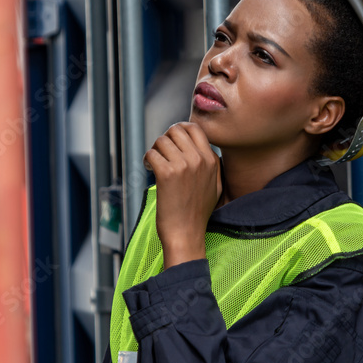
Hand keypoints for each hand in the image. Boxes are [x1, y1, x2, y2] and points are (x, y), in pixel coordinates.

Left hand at [143, 122, 221, 267]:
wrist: (186, 234)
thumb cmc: (197, 213)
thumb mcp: (215, 186)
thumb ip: (211, 165)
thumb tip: (201, 148)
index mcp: (211, 160)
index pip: (194, 128)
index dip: (179, 130)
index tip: (172, 141)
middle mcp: (198, 159)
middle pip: (176, 130)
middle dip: (165, 138)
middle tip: (161, 152)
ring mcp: (183, 165)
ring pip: (161, 141)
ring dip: (154, 150)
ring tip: (154, 163)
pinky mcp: (166, 174)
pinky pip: (151, 154)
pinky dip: (147, 160)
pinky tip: (149, 170)